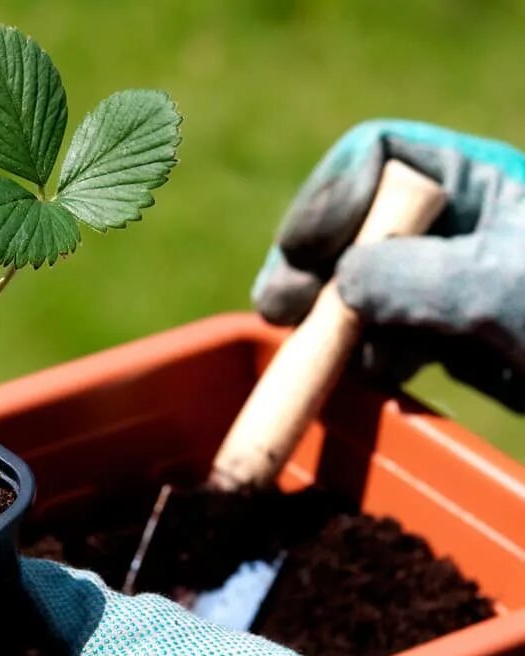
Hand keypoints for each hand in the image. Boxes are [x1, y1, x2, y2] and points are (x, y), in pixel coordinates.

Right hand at [252, 120, 524, 410]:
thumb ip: (410, 276)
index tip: (308, 254)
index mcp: (480, 182)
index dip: (329, 196)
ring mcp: (450, 283)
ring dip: (329, 317)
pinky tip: (367, 375)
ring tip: (323, 354)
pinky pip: (380, 333)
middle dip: (311, 264)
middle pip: (352, 221)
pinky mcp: (451, 338)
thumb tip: (336, 283)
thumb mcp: (501, 289)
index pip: (376, 155)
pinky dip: (360, 353)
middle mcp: (457, 225)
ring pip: (357, 283)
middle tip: (279, 310)